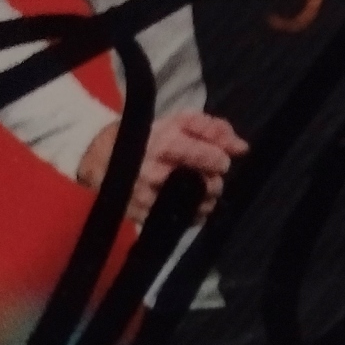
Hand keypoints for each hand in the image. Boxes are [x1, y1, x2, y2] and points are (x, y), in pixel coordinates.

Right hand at [76, 109, 248, 223]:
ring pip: (199, 208)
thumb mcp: (177, 122)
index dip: (220, 160)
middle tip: (205, 176)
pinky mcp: (144, 217)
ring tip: (194, 189)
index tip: (218, 161)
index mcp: (166, 144)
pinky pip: (182, 222)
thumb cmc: (148, 136)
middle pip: (209, 187)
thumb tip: (243, 148)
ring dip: (205, 200)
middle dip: (214, 182)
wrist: (101, 156)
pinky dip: (191, 214)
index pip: (211, 159)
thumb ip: (212, 130)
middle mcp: (157, 173)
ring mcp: (149, 198)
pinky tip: (185, 203)